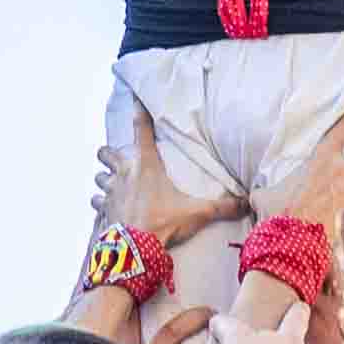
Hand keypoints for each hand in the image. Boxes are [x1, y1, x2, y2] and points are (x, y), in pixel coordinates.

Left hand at [108, 107, 252, 260]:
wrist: (136, 248)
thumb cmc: (163, 223)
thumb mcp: (196, 213)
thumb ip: (222, 207)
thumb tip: (247, 203)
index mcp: (146, 165)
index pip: (142, 130)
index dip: (138, 111)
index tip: (134, 95)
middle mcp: (124, 173)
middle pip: (107, 153)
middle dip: (109, 153)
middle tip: (115, 156)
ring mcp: (110, 191)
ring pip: (99, 177)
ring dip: (103, 178)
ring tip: (110, 183)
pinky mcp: (103, 210)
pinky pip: (96, 203)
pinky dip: (100, 204)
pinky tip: (105, 208)